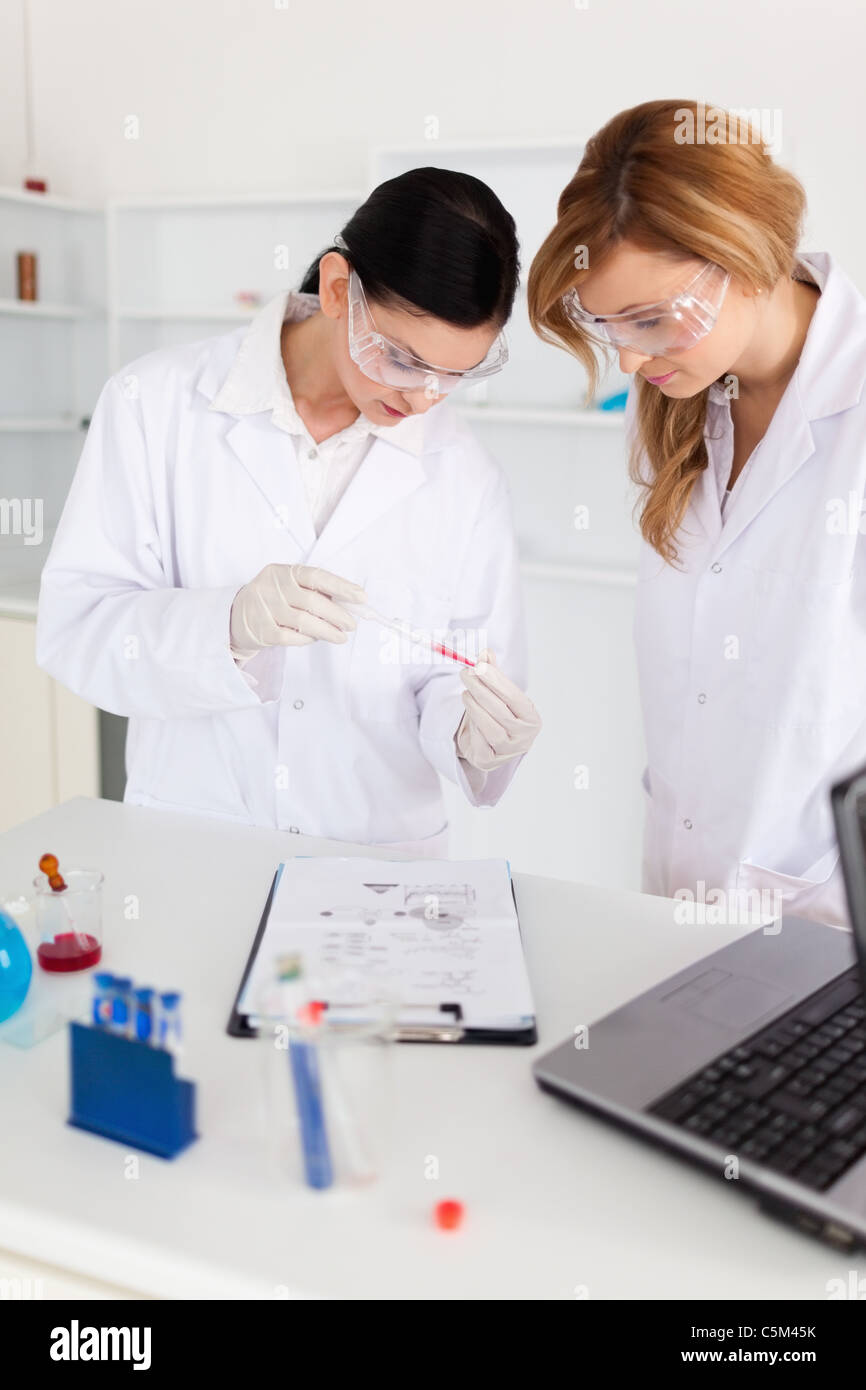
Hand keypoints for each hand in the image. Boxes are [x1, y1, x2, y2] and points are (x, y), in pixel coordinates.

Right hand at [229, 563, 366, 659]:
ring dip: (327, 631)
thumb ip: (316, 592)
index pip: (317, 576)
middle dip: (338, 615)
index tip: (361, 597)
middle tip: (352, 624)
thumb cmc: (273, 600)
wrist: (234, 616)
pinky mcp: (261, 630)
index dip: (341, 587)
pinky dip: (308, 639)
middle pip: (312, 601)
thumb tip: (351, 604)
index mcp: (283, 571)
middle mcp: (271, 586)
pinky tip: (316, 639)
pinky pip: (291, 637)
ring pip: (304, 622)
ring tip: (341, 637)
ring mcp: (264, 608)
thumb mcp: (290, 588)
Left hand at [455, 649, 540, 771]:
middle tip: (466, 673)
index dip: (496, 681)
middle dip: (481, 689)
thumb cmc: (499, 715)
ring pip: (490, 727)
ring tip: (465, 691)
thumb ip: (493, 674)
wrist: (491, 745)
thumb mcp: (499, 694)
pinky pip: (479, 740)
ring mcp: (508, 752)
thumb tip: (485, 653)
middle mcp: (524, 738)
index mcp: (532, 719)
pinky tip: (468, 708)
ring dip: (474, 706)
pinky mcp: (489, 761)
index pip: (515, 698)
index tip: (480, 666)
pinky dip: (472, 722)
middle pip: (500, 711)